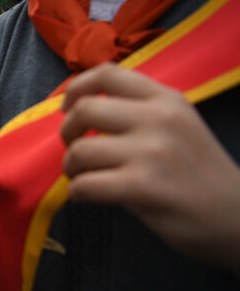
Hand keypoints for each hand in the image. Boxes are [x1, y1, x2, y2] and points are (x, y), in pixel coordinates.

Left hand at [60, 63, 239, 272]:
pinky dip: (77, 192)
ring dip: (71, 168)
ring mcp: (151, 152)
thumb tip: (80, 109)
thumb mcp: (177, 125)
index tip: (67, 108)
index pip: (107, 73)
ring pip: (80, 150)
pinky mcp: (142, 186)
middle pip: (84, 110)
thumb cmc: (197, 172)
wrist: (237, 216)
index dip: (76, 88)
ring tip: (84, 177)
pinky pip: (84, 185)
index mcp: (165, 99)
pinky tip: (88, 196)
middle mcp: (159, 118)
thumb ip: (138, 112)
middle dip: (67, 132)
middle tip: (76, 151)